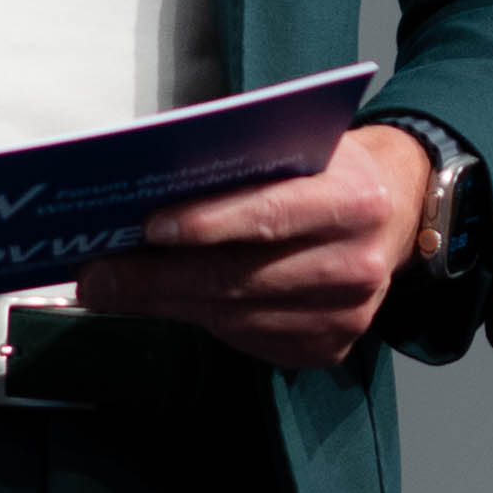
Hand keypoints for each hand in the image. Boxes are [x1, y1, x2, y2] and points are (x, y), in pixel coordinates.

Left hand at [79, 122, 439, 369]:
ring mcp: (346, 316)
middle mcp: (357, 265)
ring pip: (235, 316)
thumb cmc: (329, 169)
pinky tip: (162, 303)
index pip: (272, 215)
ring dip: (164, 304)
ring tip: (110, 288)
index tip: (148, 226)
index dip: (209, 223)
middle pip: (241, 277)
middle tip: (97, 274)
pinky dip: (199, 321)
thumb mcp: (302, 145)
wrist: (395, 212)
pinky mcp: (328, 348)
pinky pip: (248, 340)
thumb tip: (152, 179)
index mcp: (356, 201)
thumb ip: (245, 160)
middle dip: (157, 277)